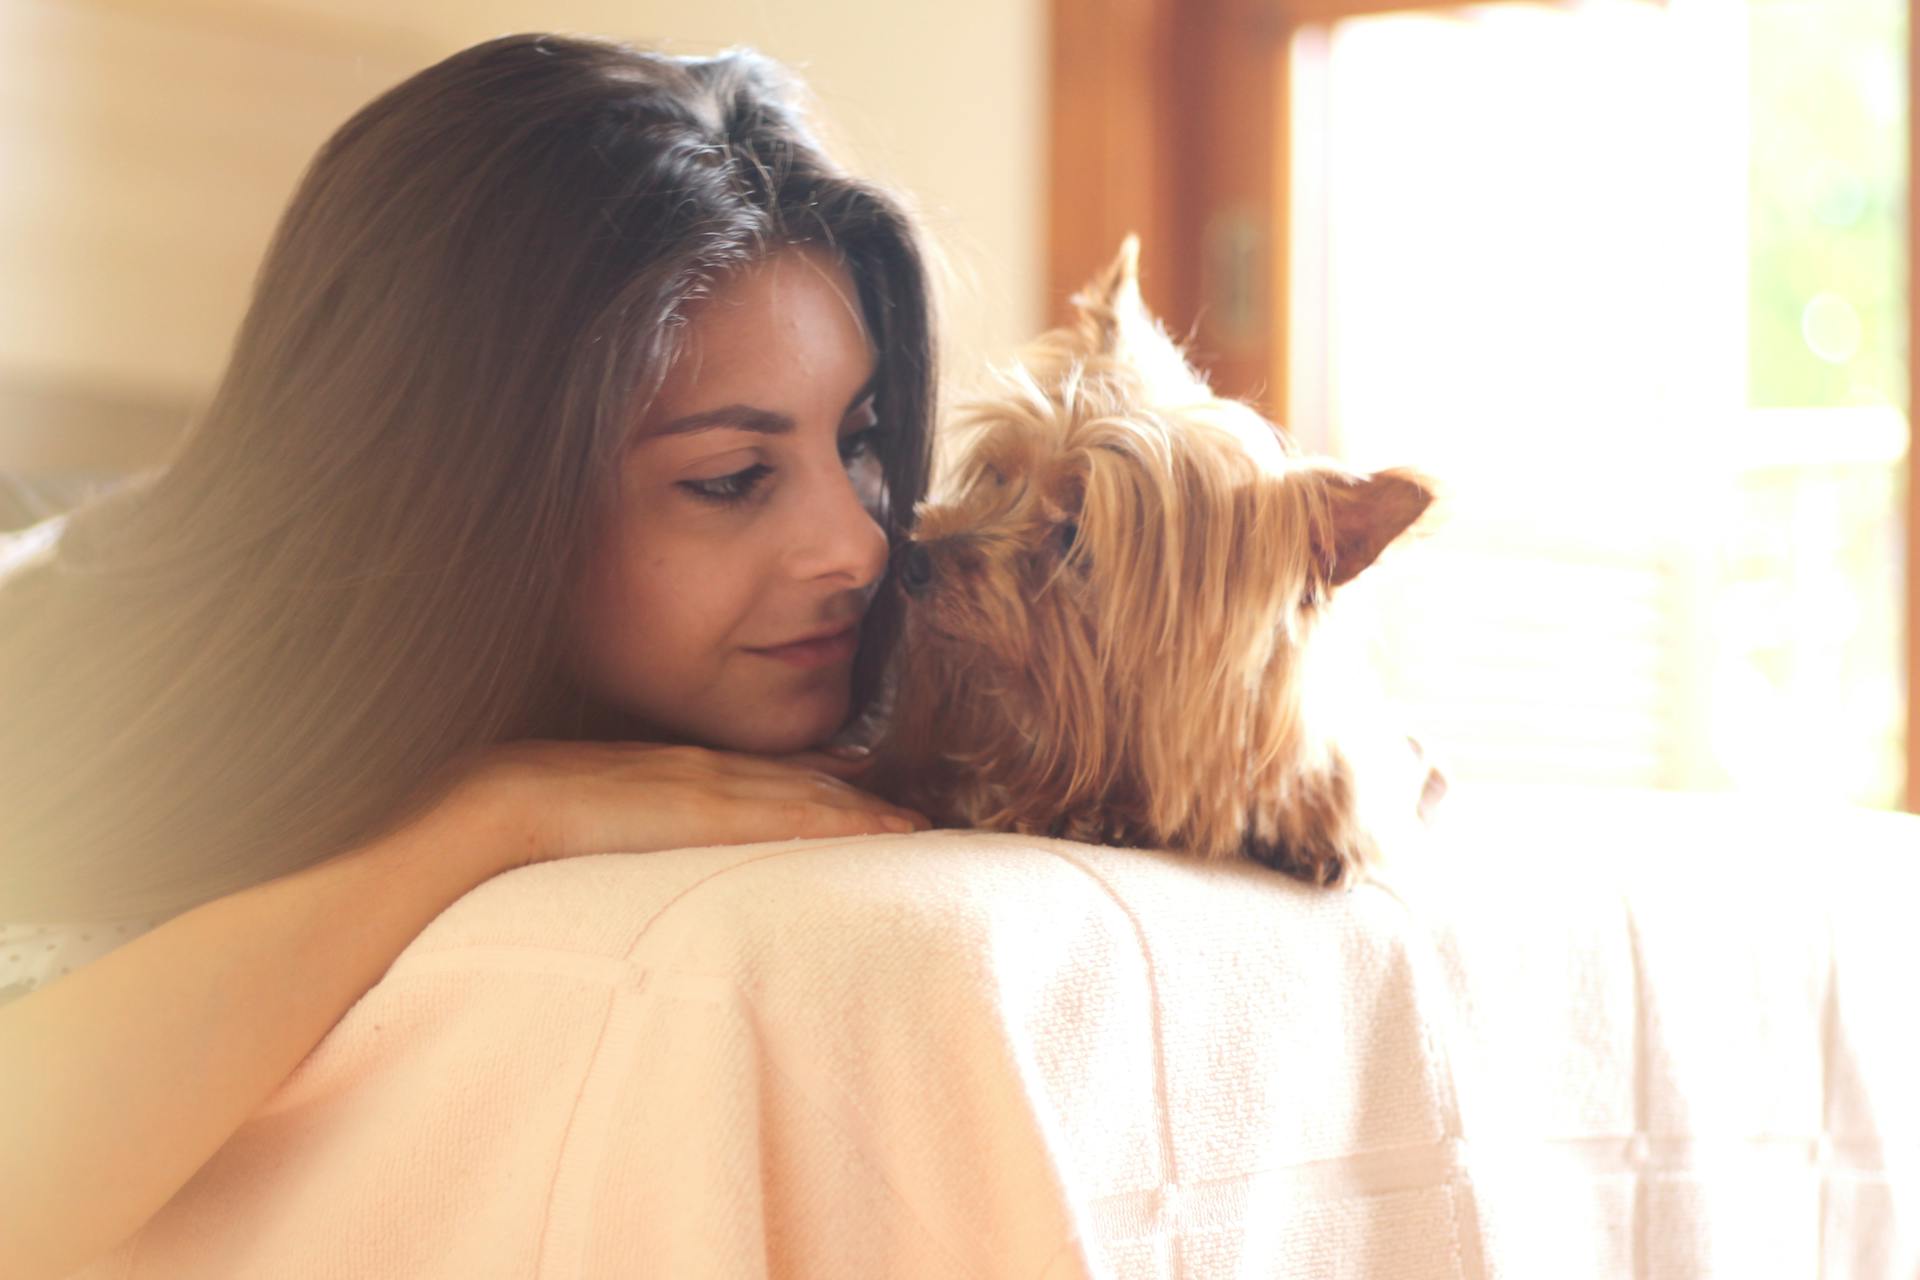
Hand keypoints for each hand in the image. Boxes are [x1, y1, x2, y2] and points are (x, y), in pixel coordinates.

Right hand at [455, 739, 929, 868]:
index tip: (861, 786)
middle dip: (857, 798)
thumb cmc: (523, 817)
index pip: (762, 775)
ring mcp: (708, 788)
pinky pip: (791, 817)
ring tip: (912, 826)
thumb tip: (635, 850)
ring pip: (806, 795)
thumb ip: (623, 823)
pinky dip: (840, 820)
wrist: (492, 806)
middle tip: (914, 815)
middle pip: (799, 782)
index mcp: (673, 770)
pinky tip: (878, 830)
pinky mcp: (707, 815)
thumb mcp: (587, 810)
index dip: (817, 781)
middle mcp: (702, 769)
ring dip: (862, 811)